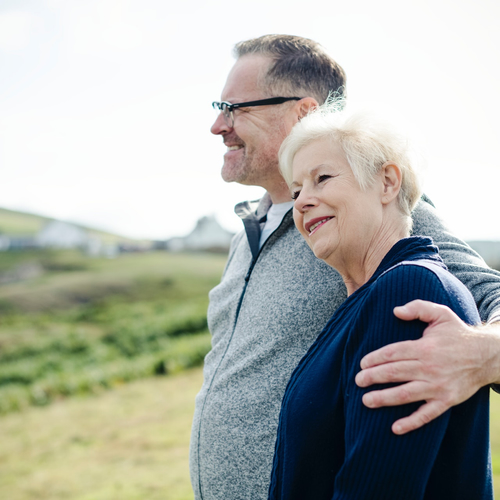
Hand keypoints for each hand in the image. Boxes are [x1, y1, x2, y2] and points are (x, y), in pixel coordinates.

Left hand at [355, 299, 499, 434]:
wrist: (487, 356)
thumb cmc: (457, 334)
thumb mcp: (441, 313)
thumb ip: (418, 308)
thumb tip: (396, 310)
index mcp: (425, 347)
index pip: (393, 353)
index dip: (375, 358)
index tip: (362, 363)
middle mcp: (429, 367)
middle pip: (395, 373)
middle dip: (373, 377)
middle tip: (357, 381)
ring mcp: (438, 386)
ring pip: (405, 394)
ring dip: (384, 399)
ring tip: (366, 401)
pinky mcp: (446, 401)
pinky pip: (427, 415)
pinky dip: (411, 422)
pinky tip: (395, 428)